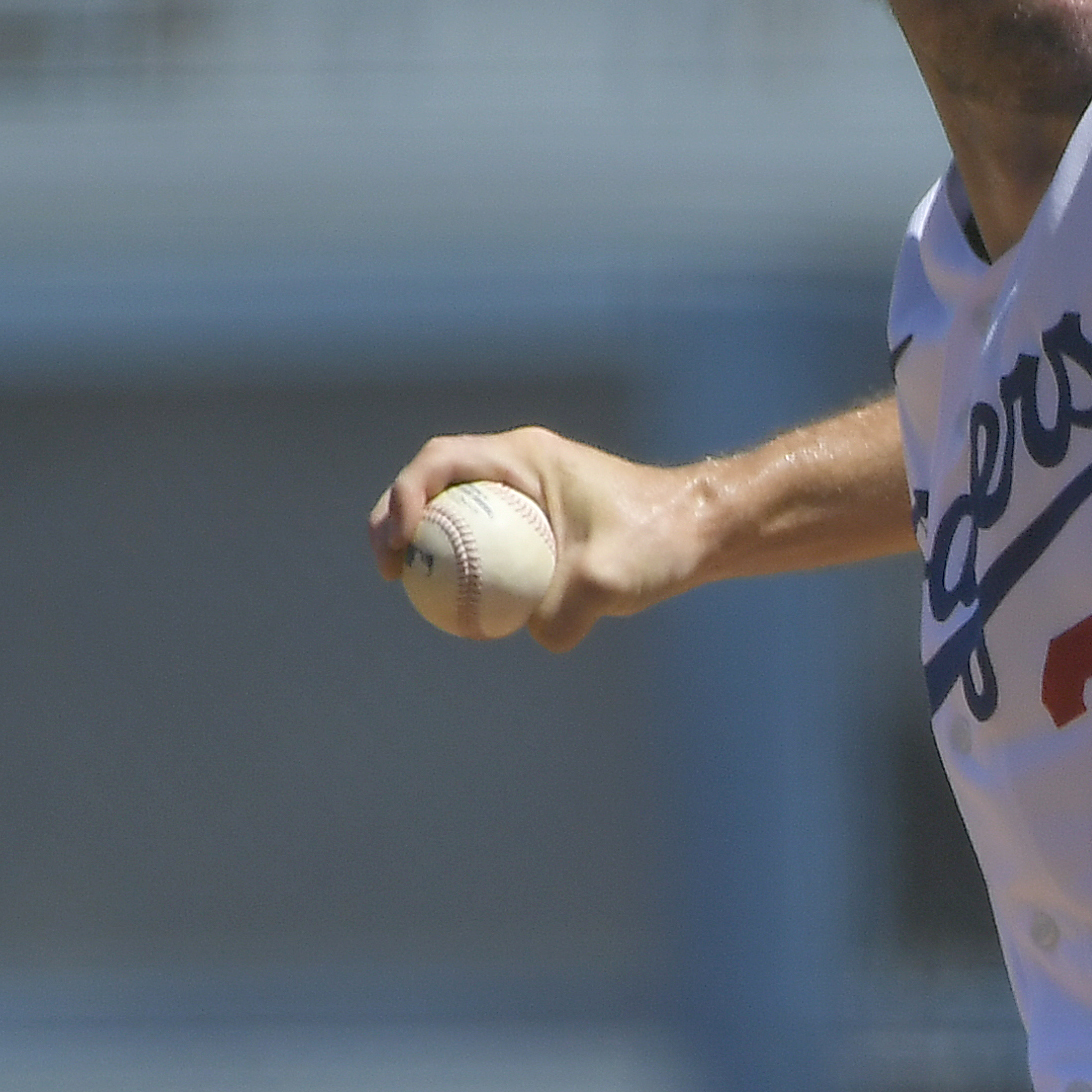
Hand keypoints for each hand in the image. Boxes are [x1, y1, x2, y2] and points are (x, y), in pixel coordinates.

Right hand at [369, 427, 711, 650]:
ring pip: (454, 516)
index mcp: (525, 456)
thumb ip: (567, 609)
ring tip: (412, 593)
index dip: (405, 497)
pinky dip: (463, 569)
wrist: (703, 532)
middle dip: (397, 522)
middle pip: (432, 486)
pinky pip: (483, 544)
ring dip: (426, 548)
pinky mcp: (535, 528)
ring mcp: (523, 497)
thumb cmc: (661, 538)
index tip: (404, 544)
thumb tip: (534, 636)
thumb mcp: (612, 578)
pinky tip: (462, 612)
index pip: (440, 461)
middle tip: (389, 573)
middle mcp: (517, 468)